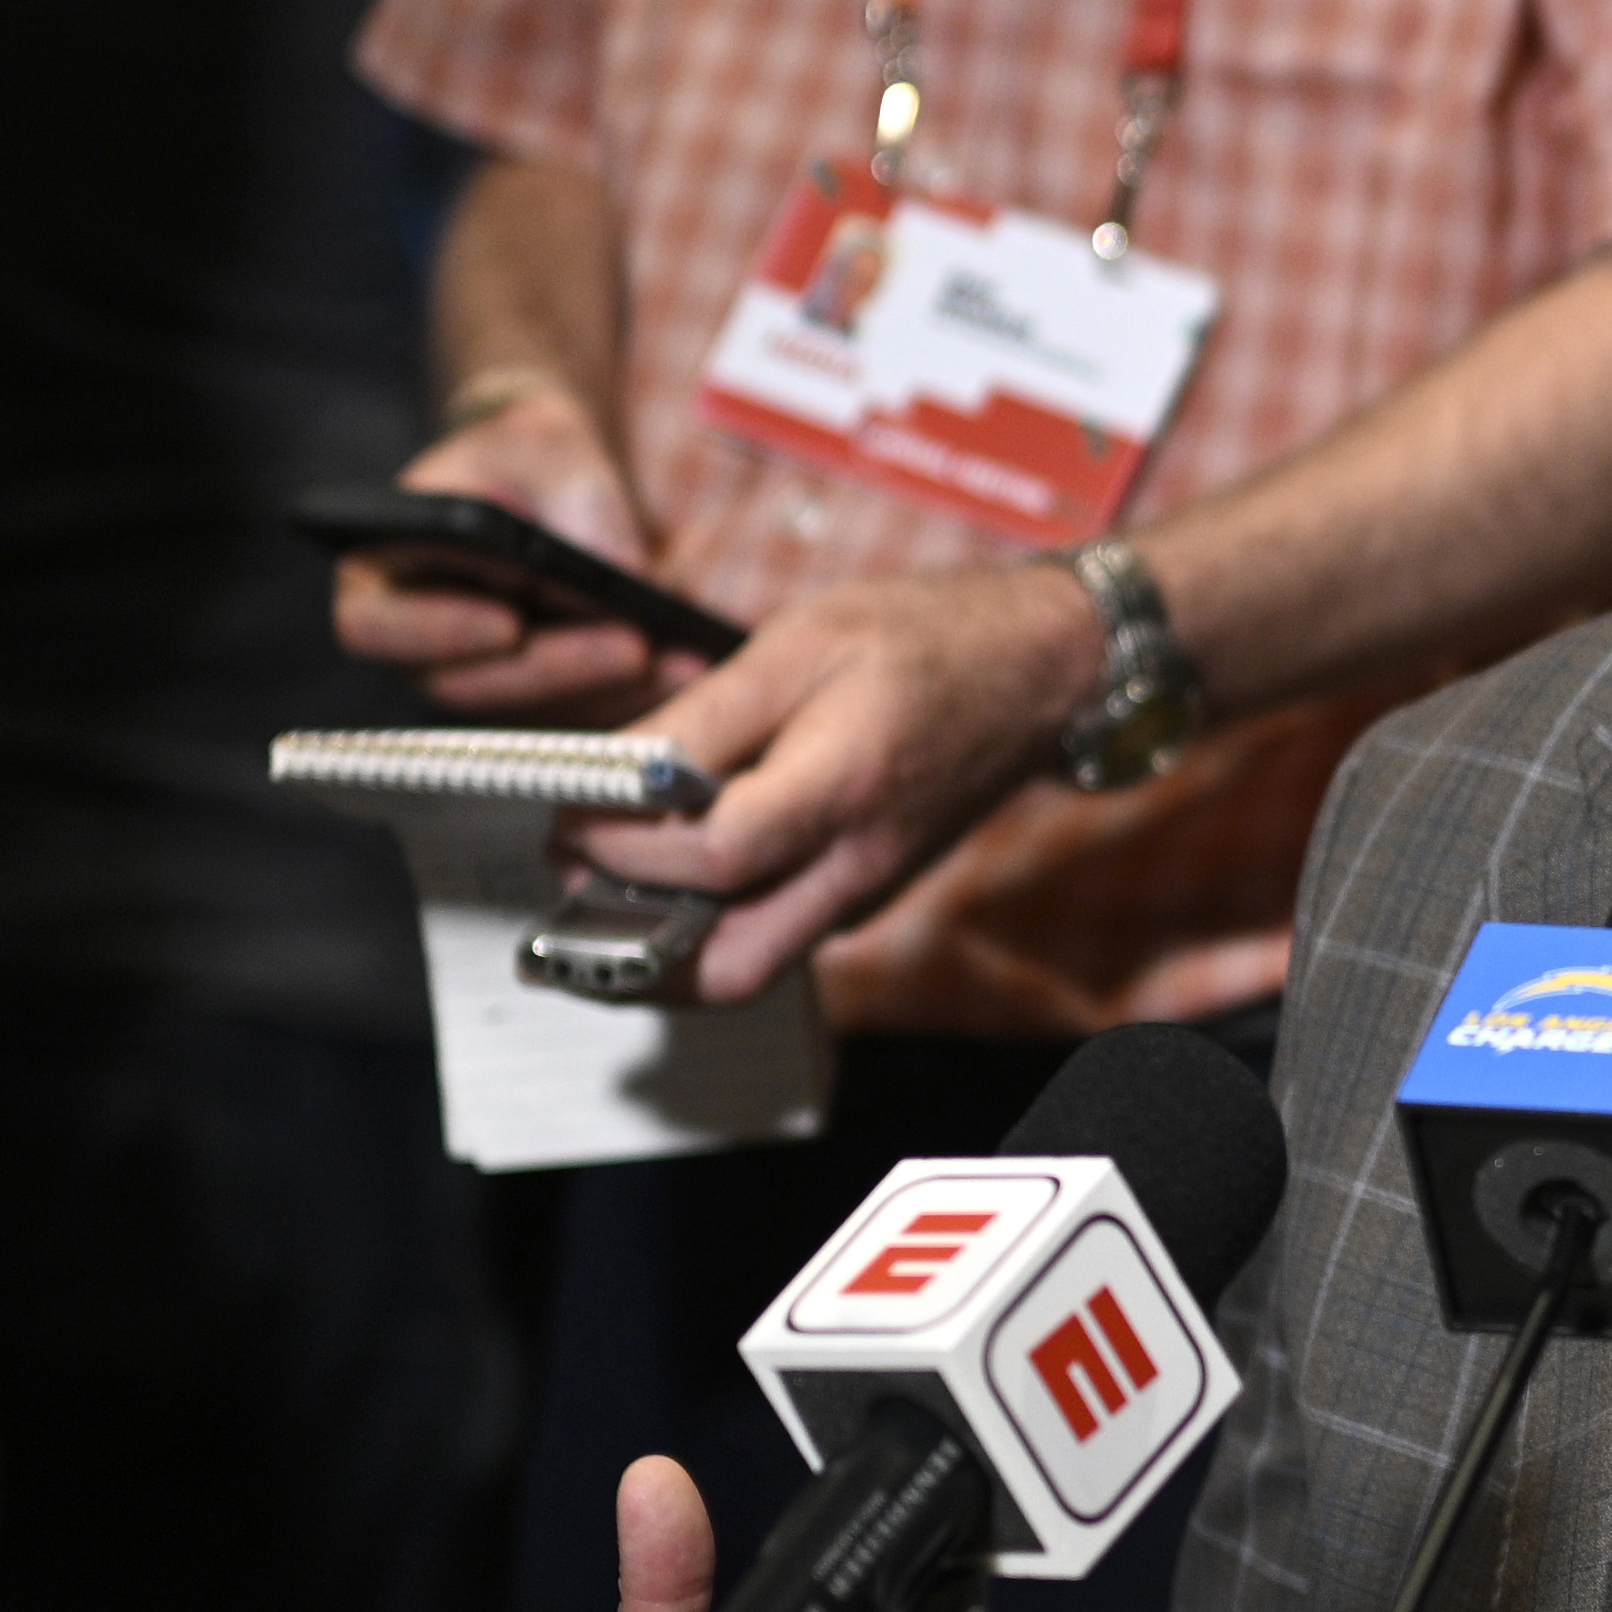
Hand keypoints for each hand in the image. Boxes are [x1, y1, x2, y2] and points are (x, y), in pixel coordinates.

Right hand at [332, 389, 673, 719]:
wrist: (555, 485)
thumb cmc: (524, 455)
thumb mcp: (542, 439)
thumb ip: (568, 490)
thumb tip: (616, 564)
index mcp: (382, 573)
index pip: (373, 626)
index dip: (432, 633)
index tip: (508, 621)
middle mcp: (421, 644)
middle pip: (466, 685)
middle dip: (555, 669)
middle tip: (631, 644)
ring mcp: (481, 680)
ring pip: (532, 715)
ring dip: (609, 692)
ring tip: (682, 659)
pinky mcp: (541, 702)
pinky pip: (581, 717)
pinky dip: (638, 696)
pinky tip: (693, 666)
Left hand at [570, 562, 1113, 1002]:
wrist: (1039, 672)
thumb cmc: (925, 641)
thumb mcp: (798, 642)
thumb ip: (701, 717)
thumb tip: (610, 770)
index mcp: (844, 787)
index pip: (714, 857)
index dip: (624, 846)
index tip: (572, 813)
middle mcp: (857, 864)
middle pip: (728, 969)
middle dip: (628, 950)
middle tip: (572, 886)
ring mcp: (864, 891)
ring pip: (746, 967)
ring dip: (662, 947)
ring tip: (603, 885)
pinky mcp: (862, 893)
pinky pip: (770, 937)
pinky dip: (705, 923)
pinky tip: (666, 868)